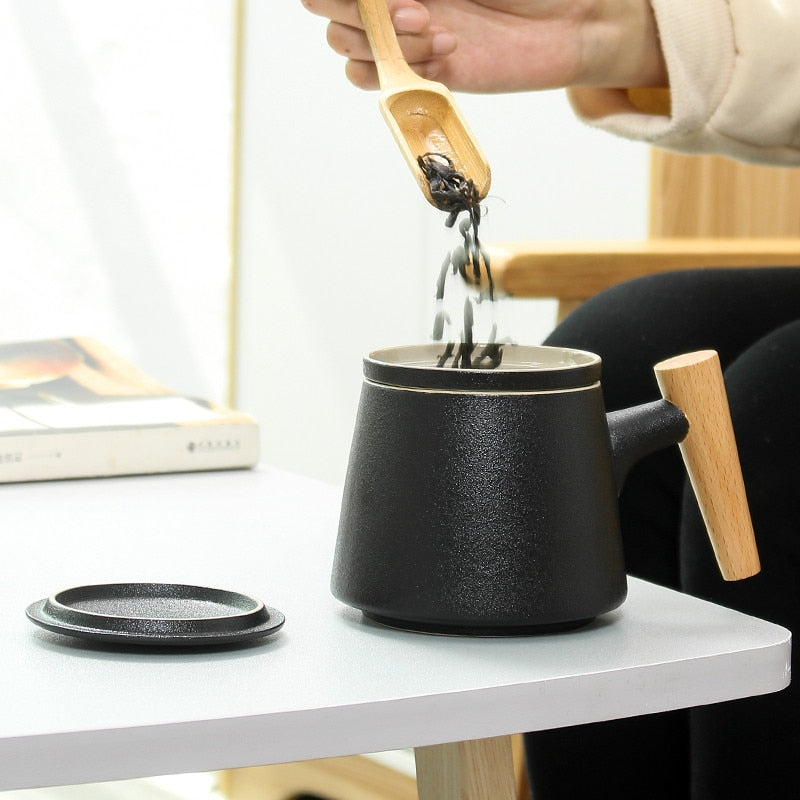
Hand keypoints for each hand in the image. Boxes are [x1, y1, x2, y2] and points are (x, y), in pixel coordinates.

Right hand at [301, 0, 666, 93]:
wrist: (574, 18)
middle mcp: (398, 3)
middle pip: (334, 19)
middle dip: (361, 15)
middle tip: (417, 8)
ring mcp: (409, 40)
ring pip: (351, 52)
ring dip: (386, 44)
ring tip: (440, 32)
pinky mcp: (428, 76)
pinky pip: (383, 82)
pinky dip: (403, 69)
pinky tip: (445, 52)